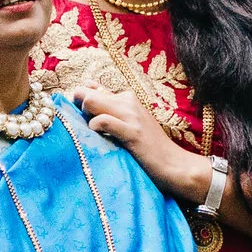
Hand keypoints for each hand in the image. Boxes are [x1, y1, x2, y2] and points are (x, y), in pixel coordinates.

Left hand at [69, 85, 202, 203]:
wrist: (174, 164)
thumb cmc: (149, 147)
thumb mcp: (131, 122)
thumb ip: (111, 110)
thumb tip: (87, 96)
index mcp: (127, 98)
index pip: (90, 88)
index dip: (78, 103)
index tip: (79, 119)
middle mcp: (128, 101)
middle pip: (86, 93)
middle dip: (76, 109)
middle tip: (81, 128)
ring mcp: (131, 116)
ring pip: (92, 101)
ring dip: (84, 116)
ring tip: (91, 133)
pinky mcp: (132, 132)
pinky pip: (103, 121)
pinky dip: (95, 126)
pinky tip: (98, 137)